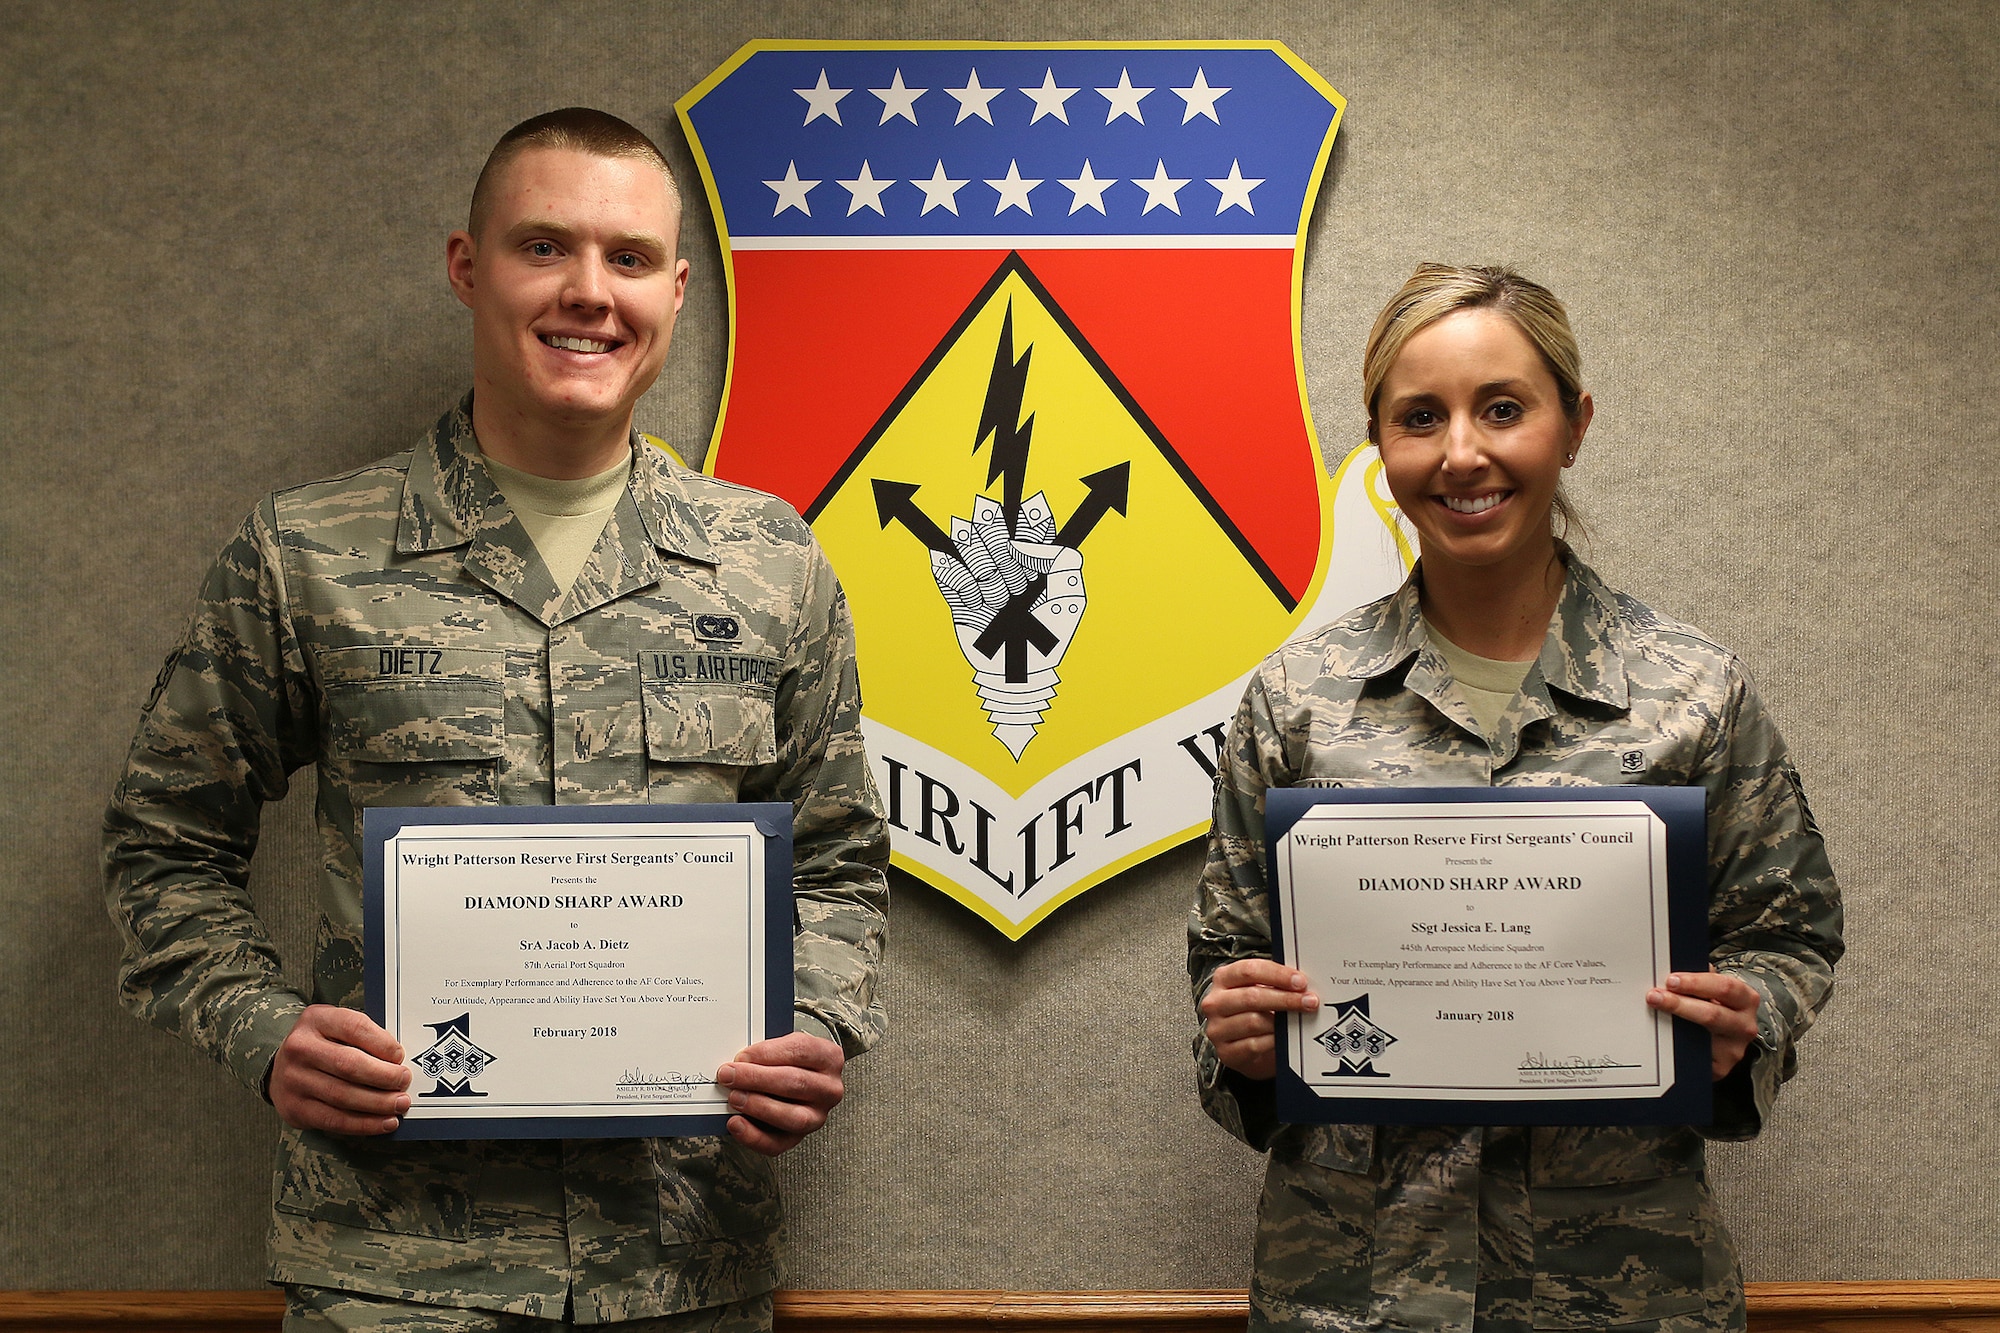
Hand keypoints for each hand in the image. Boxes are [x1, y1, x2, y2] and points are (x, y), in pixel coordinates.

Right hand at [269, 1004, 411, 1134]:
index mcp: (316, 1020)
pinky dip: (364, 1124)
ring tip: (400, 1104)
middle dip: (384, 1076)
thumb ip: (365, 1036)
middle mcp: (300, 1048)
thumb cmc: (322, 1044)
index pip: (354, 1027)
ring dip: (378, 1103)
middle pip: (349, 1065)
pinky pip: (335, 1120)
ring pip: (343, 1096)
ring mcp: (294, 1080)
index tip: (400, 1056)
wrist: (281, 1066)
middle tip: (404, 1081)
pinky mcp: (295, 1109)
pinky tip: (384, 1122)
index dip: (382, 1043)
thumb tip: (399, 1061)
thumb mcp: (338, 1026)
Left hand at [716, 1032, 844, 1155]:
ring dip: (758, 1106)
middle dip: (757, 1079)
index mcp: (828, 1058)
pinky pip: (777, 1143)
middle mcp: (828, 1089)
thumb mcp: (785, 1047)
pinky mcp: (799, 1138)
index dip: (767, 1054)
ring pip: (791, 1116)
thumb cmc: (790, 1063)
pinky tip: (737, 1124)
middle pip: (795, 1083)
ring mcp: (817, 1116)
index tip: (742, 1056)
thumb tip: (739, 1064)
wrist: (799, 1083)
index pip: (800, 1051)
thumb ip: (766, 1053)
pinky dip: (754, 1136)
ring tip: (735, 1098)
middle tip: (730, 1076)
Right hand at [1199, 959, 1320, 1081]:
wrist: (1243, 1045)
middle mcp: (1216, 1002)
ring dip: (1282, 1022)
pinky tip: (1284, 1037)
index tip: (1300, 981)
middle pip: (1251, 996)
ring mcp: (1218, 1028)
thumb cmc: (1254, 1012)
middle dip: (1285, 998)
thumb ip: (1275, 982)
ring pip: (1254, 1022)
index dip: (1277, 975)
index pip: (1249, 971)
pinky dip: (1273, 1040)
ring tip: (1299, 1020)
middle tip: (1308, 1001)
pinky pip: (1254, 1045)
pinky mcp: (1225, 1052)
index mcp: (1223, 978)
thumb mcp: (1259, 989)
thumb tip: (1301, 982)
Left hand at [1646, 969, 1760, 1079]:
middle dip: (1680, 1004)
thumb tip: (1673, 967)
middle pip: (1712, 1014)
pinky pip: (1696, 1059)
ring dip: (1674, 1026)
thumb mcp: (1715, 990)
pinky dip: (1677, 1048)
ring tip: (1655, 1015)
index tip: (1671, 980)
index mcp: (1745, 1000)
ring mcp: (1734, 1049)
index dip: (1696, 983)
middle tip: (1655, 996)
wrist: (1727, 1039)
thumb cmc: (1718, 1007)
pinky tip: (1663, 1039)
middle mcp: (1744, 1025)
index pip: (1725, 988)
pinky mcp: (1721, 1068)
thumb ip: (1700, 978)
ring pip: (1703, 1039)